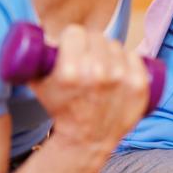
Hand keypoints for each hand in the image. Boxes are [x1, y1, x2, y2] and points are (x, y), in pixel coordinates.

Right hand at [30, 25, 148, 155]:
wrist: (87, 140)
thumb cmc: (61, 110)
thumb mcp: (39, 86)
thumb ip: (33, 60)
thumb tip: (39, 35)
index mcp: (71, 72)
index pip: (76, 32)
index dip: (72, 37)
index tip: (71, 44)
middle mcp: (98, 73)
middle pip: (97, 37)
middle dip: (89, 43)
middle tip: (86, 55)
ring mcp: (122, 79)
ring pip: (115, 45)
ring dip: (108, 51)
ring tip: (101, 64)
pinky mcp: (139, 85)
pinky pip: (134, 55)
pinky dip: (127, 58)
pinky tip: (119, 66)